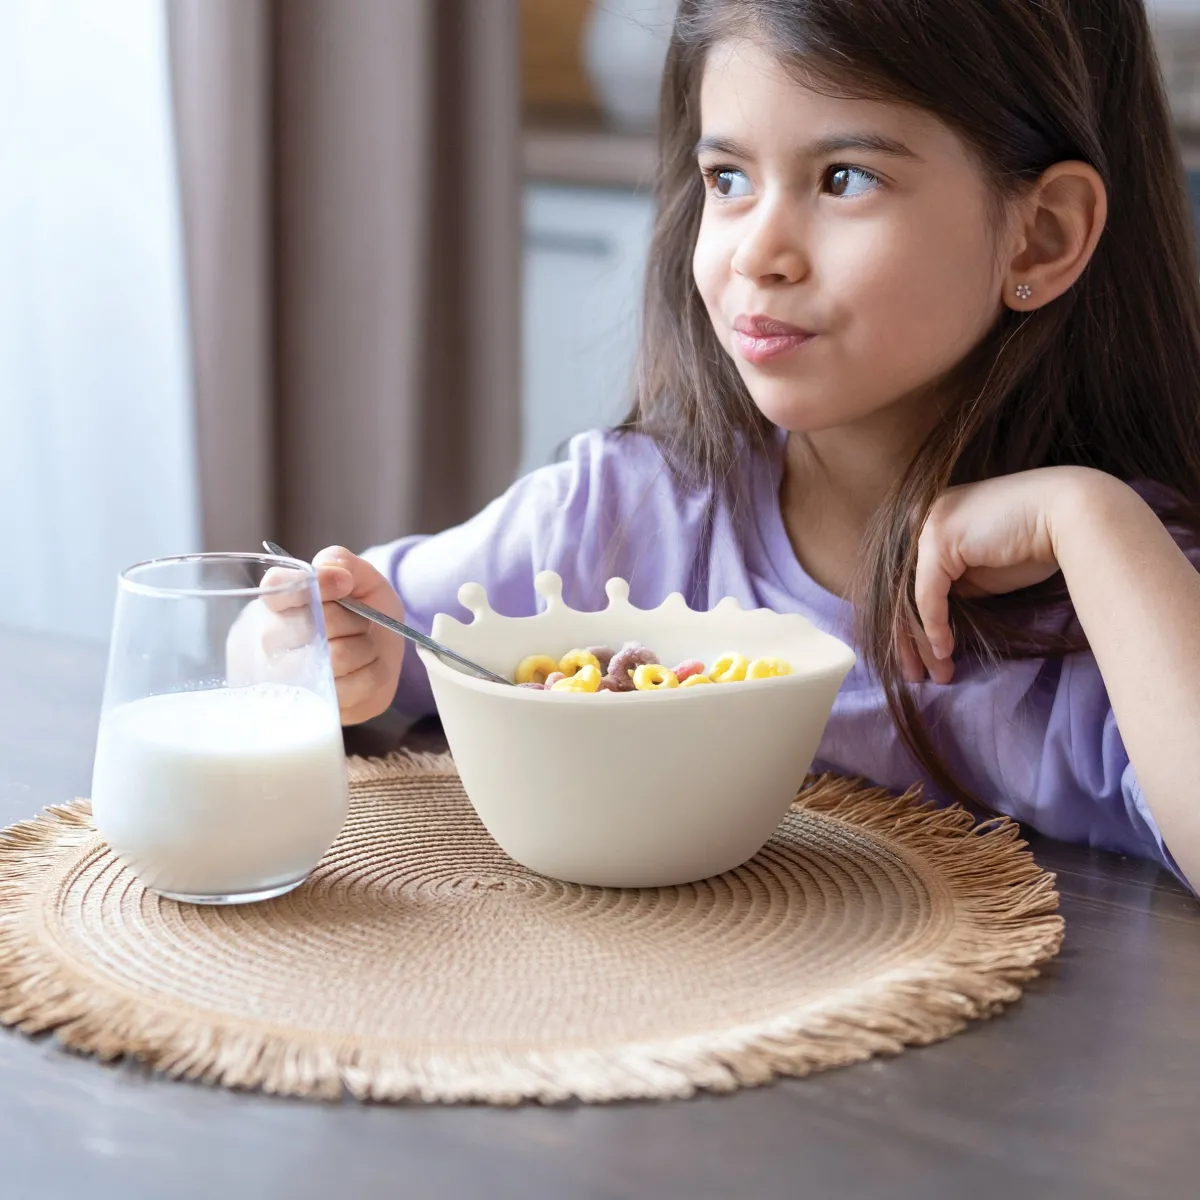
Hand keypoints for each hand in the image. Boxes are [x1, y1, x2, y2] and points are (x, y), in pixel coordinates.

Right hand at [253, 547, 405, 723]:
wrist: (383, 654)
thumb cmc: (364, 610)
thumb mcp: (360, 577)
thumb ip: (342, 561)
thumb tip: (336, 574)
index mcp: (279, 602)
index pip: (277, 587)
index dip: (318, 584)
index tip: (346, 584)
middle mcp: (272, 641)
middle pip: (315, 624)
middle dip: (352, 619)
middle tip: (359, 622)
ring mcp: (288, 679)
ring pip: (337, 657)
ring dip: (365, 647)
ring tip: (362, 646)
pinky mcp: (314, 706)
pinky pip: (353, 686)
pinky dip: (373, 674)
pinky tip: (364, 670)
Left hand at [900, 468, 1089, 684]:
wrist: (1069, 515)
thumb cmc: (1034, 543)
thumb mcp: (982, 571)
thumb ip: (955, 585)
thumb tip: (933, 617)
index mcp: (930, 522)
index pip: (909, 581)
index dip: (911, 623)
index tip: (920, 659)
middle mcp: (921, 519)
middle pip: (902, 589)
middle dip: (909, 639)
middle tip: (916, 675)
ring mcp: (927, 525)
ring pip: (911, 595)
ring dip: (922, 640)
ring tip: (934, 674)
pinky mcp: (938, 538)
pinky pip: (928, 593)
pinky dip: (934, 625)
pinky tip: (943, 650)